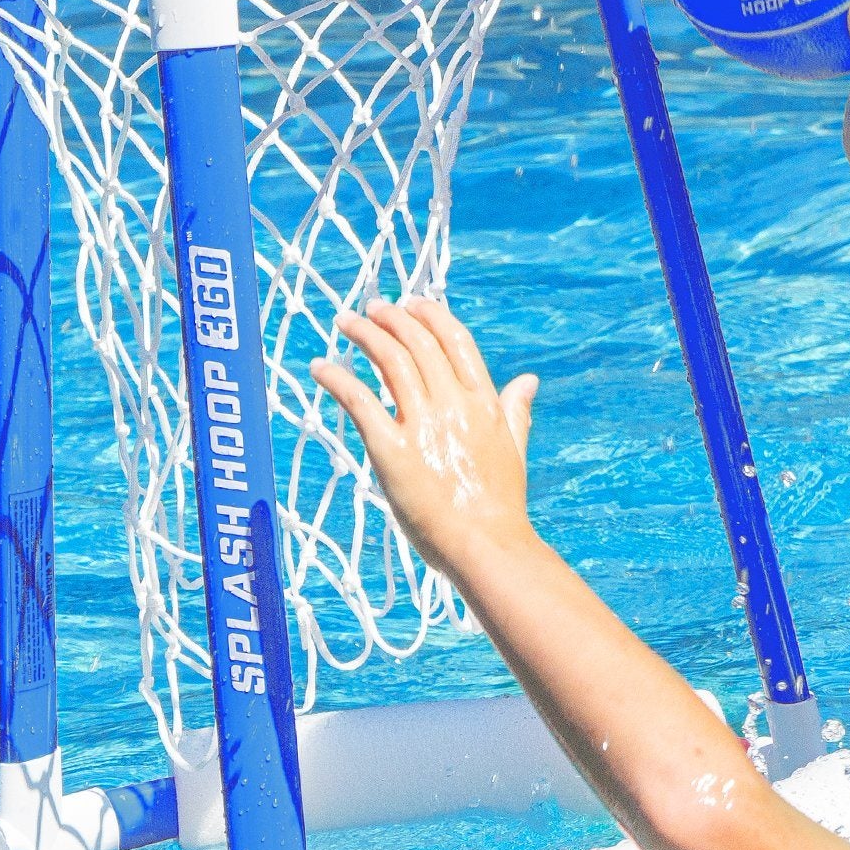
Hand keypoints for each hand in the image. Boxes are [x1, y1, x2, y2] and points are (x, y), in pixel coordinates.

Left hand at [310, 297, 540, 586]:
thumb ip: (516, 410)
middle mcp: (454, 405)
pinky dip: (337, 378)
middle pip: (418, 344)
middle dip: (391, 318)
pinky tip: (321, 367)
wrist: (486, 545)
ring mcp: (423, 426)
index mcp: (484, 402)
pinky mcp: (392, 451)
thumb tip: (528, 380)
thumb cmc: (500, 505)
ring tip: (346, 324)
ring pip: (390, 361)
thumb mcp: (514, 449)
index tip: (411, 304)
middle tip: (371, 309)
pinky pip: (359, 401)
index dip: (430, 316)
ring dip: (364, 335)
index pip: (455, 341)